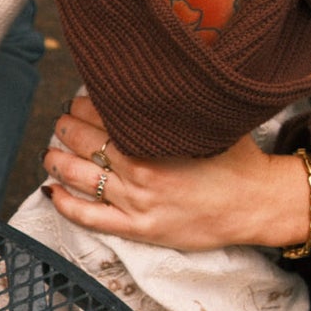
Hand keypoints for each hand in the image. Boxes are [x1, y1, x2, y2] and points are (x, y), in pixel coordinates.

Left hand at [42, 96, 310, 249]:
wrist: (258, 204)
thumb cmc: (237, 160)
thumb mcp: (208, 121)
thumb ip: (176, 106)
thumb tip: (151, 82)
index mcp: (155, 138)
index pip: (104, 114)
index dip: (86, 104)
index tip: (81, 99)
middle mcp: (140, 169)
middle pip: (86, 142)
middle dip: (67, 128)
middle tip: (63, 121)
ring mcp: (137, 201)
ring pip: (79, 177)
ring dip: (57, 161)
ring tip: (51, 151)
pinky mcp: (138, 228)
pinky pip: (89, 217)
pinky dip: (65, 204)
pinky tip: (51, 192)